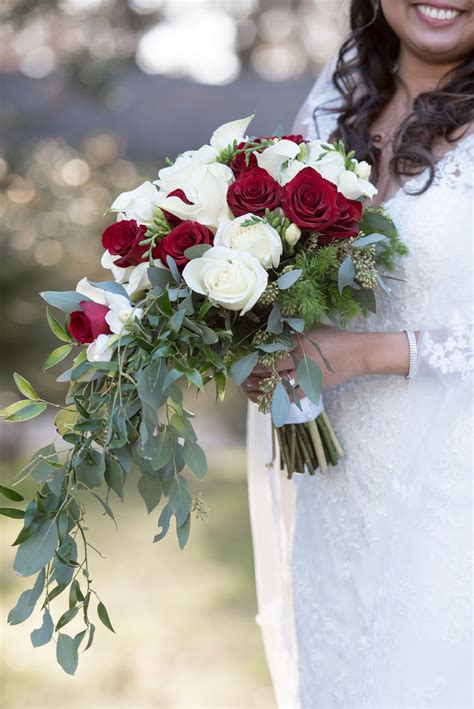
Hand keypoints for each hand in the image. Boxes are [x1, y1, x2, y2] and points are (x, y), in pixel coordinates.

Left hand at [241, 326, 411, 402]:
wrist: (360, 353)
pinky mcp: (314, 387)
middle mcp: (301, 361)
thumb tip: (268, 330)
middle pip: (269, 372)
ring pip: (278, 386)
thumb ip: (292, 331)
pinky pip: (292, 396)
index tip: (240, 359)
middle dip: (253, 375)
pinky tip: (270, 397)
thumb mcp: (312, 329)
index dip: (251, 359)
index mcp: (299, 344)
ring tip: (252, 386)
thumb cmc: (335, 337)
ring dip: (263, 388)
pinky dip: (279, 397)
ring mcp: (307, 376)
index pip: (268, 354)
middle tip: (241, 375)